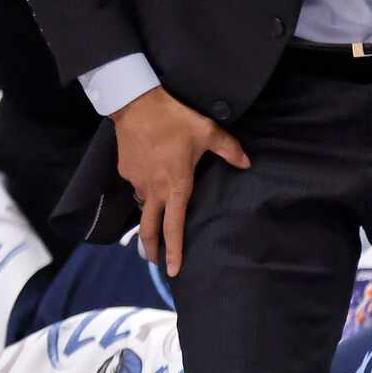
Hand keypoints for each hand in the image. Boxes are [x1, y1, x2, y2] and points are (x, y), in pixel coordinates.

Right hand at [114, 86, 248, 278]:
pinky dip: (144, 188)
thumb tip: (247, 163)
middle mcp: (153, 189)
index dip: (175, 250)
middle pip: (149, 228)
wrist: (135, 103)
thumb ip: (229, 150)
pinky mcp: (124, 170)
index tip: (173, 269)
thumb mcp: (208, 132)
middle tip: (155, 263)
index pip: (174, 226)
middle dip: (152, 248)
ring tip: (156, 221)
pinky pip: (137, 185)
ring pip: (143, 205)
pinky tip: (151, 177)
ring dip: (149, 215)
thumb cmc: (175, 119)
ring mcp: (136, 181)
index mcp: (176, 185)